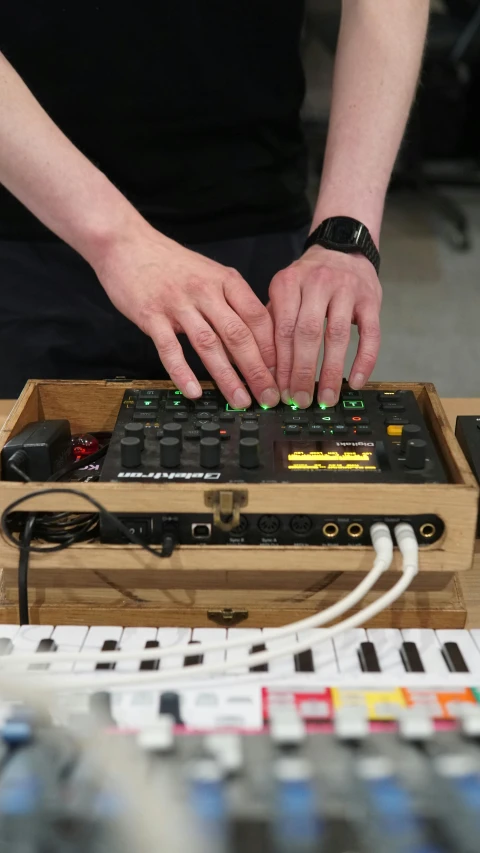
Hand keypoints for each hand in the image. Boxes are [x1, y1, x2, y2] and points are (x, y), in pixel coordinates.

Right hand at [93, 221, 279, 407]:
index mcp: (226, 281)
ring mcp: (178, 303)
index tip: (280, 374)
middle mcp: (206, 291)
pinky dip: (182, 372)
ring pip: (209, 345)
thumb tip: (254, 340)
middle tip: (269, 396)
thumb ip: (231, 303)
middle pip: (238, 334)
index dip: (272, 349)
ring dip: (227, 377)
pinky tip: (194, 392)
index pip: (258, 318)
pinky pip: (170, 348)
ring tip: (240, 400)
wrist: (126, 243)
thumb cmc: (171, 263)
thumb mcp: (210, 274)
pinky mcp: (151, 315)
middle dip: (257, 370)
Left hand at [269, 246, 381, 407]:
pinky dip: (365, 360)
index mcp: (288, 283)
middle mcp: (317, 283)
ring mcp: (347, 290)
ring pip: (337, 336)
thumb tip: (261, 365)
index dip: (280, 364)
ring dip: (332, 372)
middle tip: (300, 399)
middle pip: (307, 334)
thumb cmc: (308, 280)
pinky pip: (370, 334)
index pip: (282, 330)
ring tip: (326, 399)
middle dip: (303, 372)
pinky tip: (356, 381)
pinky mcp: (371, 299)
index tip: (279, 390)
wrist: (342, 248)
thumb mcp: (284, 290)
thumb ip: (272, 321)